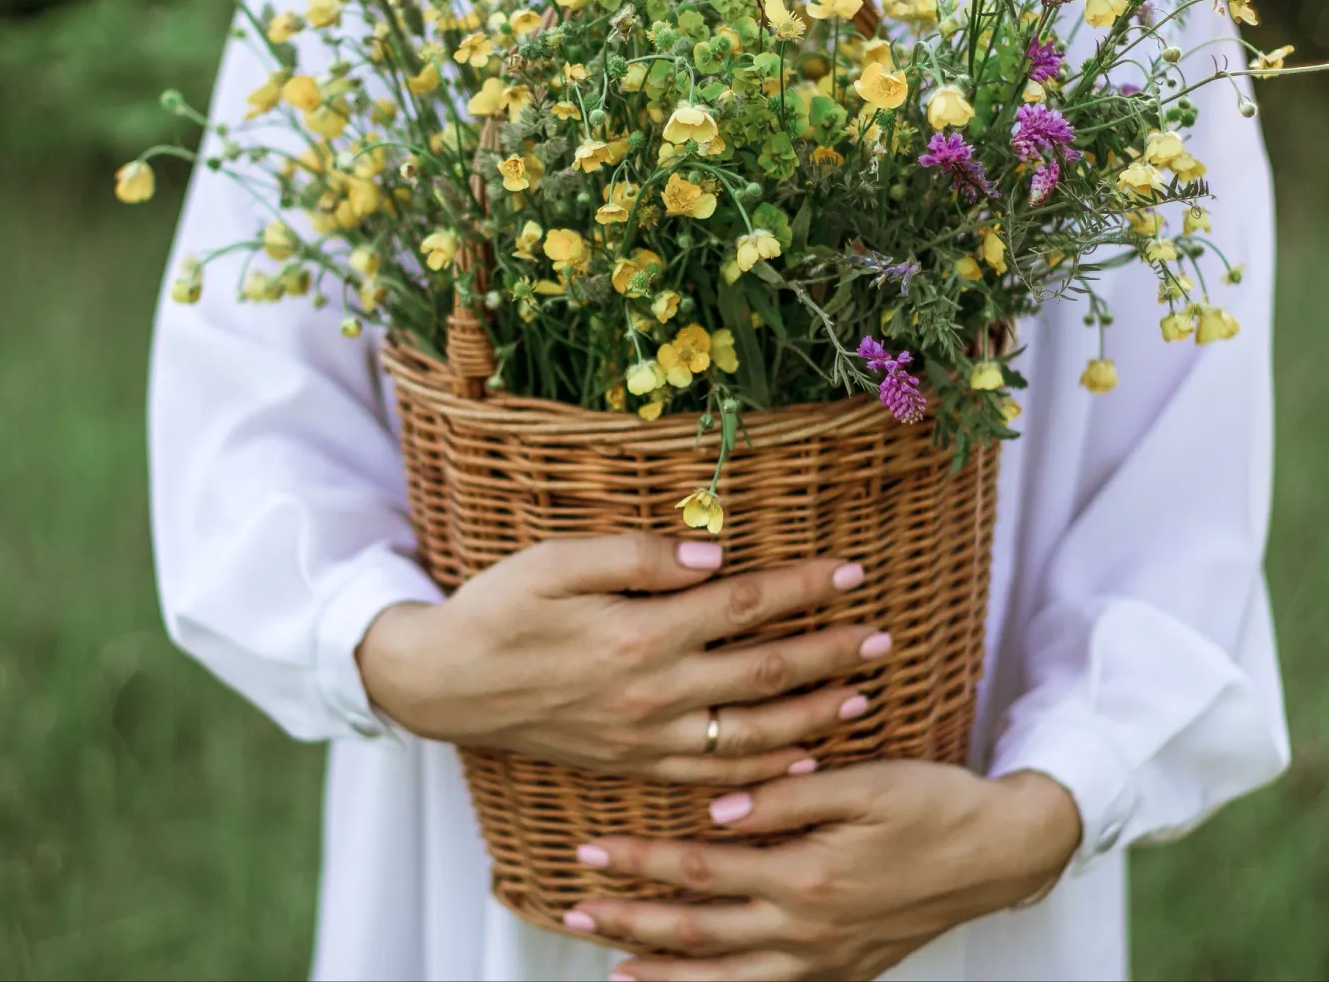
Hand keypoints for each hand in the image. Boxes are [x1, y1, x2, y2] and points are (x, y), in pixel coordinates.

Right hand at [357, 533, 887, 784]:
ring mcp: (645, 737)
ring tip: (862, 697)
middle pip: (763, 675)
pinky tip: (800, 757)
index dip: (801, 588)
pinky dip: (764, 770)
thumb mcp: (555, 561)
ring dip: (813, 716)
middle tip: (883, 637)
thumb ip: (636, 556)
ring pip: (750, 735)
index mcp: (638, 635)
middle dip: (830, 655)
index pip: (742, 607)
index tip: (851, 571)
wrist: (445, 684)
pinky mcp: (634, 762)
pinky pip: (714, 775)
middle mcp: (652, 694)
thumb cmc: (498, 609)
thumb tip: (713, 554)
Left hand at [568, 763, 1082, 980]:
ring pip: (726, 978)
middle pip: (698, 932)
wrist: (1003, 854)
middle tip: (575, 909)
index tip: (591, 852)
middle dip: (629, 920)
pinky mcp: (843, 971)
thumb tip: (714, 807)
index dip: (640, 862)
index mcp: (807, 874)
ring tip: (611, 966)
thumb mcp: (866, 782)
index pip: (700, 871)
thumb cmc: (937, 806)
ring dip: (664, 971)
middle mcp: (808, 928)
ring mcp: (826, 959)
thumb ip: (786, 795)